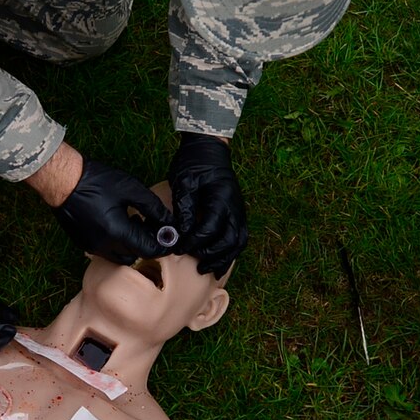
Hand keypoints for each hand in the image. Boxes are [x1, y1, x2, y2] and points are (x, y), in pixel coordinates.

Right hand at [48, 155, 168, 264]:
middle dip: (147, 244)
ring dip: (132, 246)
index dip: (163, 245)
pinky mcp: (84, 244)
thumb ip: (153, 207)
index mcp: (118, 232)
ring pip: (121, 257)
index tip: (169, 236)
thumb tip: (169, 222)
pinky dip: (117, 244)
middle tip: (150, 224)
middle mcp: (104, 245)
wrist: (62, 181)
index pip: (149, 250)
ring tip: (133, 222)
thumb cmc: (97, 181)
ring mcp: (92, 246)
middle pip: (136, 256)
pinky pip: (107, 252)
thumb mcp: (130, 189)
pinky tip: (117, 223)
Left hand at [167, 134, 246, 275]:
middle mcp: (235, 207)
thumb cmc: (193, 163)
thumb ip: (184, 208)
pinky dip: (230, 253)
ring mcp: (239, 211)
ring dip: (224, 259)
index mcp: (221, 199)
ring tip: (207, 269)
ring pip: (238, 243)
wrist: (209, 149)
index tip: (179, 247)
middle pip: (229, 241)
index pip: (209, 229)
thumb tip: (181, 233)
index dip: (194, 242)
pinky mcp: (238, 214)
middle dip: (211, 255)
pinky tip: (218, 262)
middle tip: (194, 262)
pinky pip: (240, 238)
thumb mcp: (183, 181)